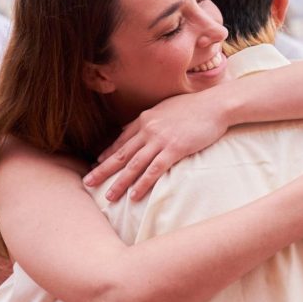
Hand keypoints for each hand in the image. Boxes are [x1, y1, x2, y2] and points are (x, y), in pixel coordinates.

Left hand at [84, 90, 228, 200]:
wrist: (214, 105)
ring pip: (134, 165)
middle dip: (103, 170)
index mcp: (145, 119)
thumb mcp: (165, 109)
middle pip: (121, 154)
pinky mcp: (175, 149)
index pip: (121, 140)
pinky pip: (154, 169)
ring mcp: (160, 140)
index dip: (107, 154)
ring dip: (120, 182)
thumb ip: (150, 119)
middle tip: (88, 183)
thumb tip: (136, 127)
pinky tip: (134, 195)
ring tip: (108, 196)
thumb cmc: (193, 107)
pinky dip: (142, 183)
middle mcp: (148, 129)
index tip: (96, 165)